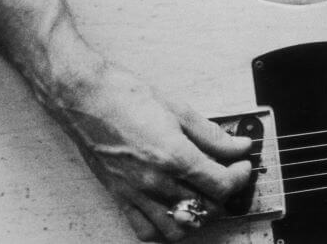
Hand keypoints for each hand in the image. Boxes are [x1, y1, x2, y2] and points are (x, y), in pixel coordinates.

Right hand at [54, 59, 253, 240]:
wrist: (83, 97)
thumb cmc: (124, 96)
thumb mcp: (179, 110)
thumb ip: (212, 134)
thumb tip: (238, 145)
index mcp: (172, 156)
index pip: (221, 184)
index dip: (240, 176)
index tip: (243, 164)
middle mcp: (154, 180)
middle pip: (205, 208)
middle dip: (225, 194)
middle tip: (229, 175)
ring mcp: (135, 192)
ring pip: (178, 228)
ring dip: (199, 217)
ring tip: (205, 195)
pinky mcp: (119, 197)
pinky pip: (145, 231)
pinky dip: (166, 229)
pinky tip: (175, 211)